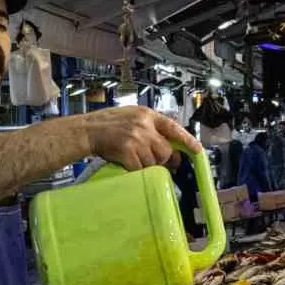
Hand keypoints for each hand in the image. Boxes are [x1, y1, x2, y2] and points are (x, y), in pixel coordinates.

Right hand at [79, 107, 200, 169]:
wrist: (86, 130)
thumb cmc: (107, 124)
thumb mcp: (131, 117)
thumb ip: (150, 128)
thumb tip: (169, 147)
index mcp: (146, 115)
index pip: (173, 127)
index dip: (187, 139)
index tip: (197, 150)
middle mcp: (144, 125)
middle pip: (166, 150)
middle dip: (163, 159)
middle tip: (155, 161)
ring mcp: (136, 139)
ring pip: (154, 162)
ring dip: (147, 165)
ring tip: (133, 158)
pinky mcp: (128, 151)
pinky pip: (141, 169)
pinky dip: (135, 170)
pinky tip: (126, 163)